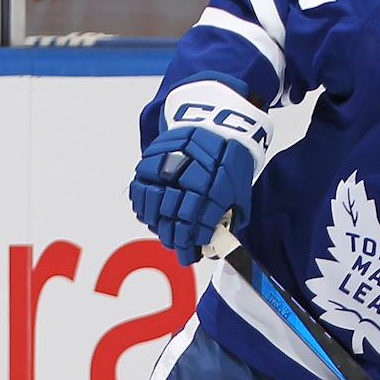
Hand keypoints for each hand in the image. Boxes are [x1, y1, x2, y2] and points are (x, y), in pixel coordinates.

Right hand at [129, 127, 253, 265]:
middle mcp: (190, 176)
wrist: (216, 125)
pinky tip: (150, 214)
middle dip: (174, 239)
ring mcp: (168, 166)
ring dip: (157, 225)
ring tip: (164, 233)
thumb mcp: (240, 191)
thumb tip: (218, 245)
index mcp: (216, 186)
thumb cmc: (230, 162)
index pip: (199, 224)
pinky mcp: (152, 158)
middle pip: (173, 218)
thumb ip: (230, 218)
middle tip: (176, 248)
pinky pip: (140, 188)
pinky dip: (142, 205)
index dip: (192, 243)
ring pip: (153, 205)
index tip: (191, 254)